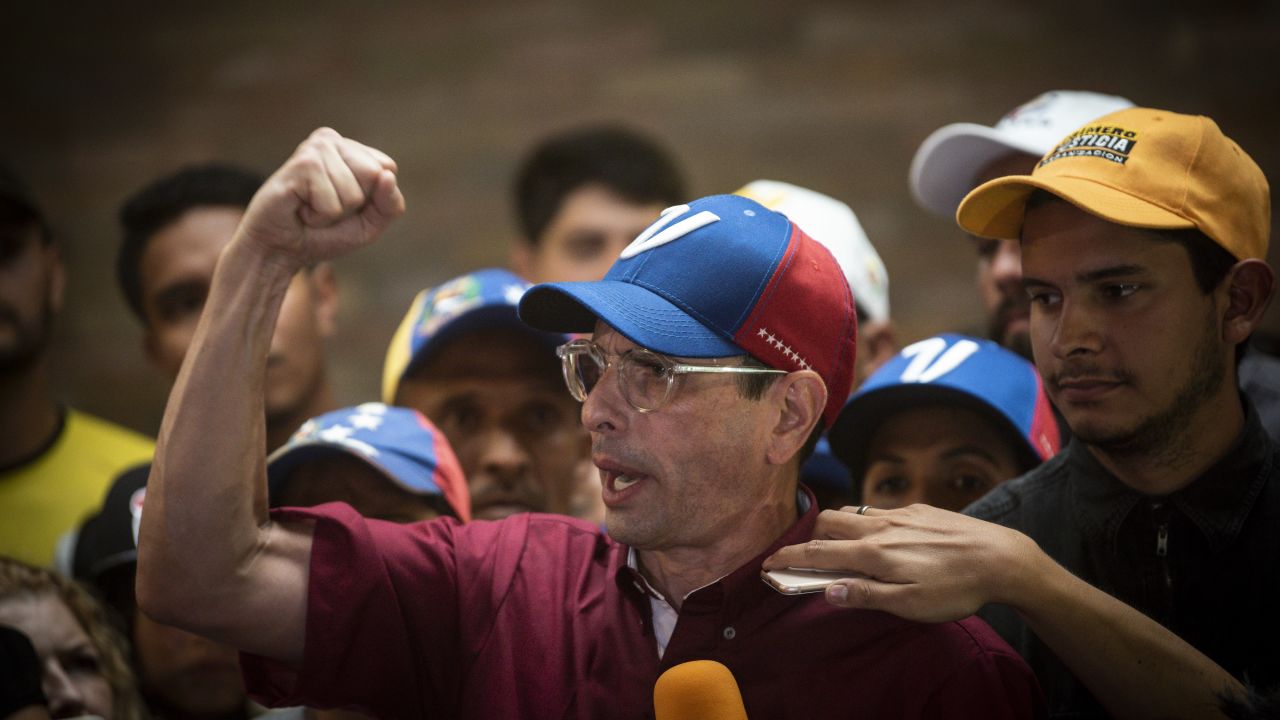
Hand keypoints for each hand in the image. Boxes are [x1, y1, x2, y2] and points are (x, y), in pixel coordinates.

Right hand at [237, 127, 404, 267]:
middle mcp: (331, 140)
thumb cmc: (323, 234)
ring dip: (334, 213)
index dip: (373, 199)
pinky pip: (332, 202)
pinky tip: (300, 208)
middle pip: (374, 175)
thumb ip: (390, 204)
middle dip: (354, 204)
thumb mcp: (369, 224)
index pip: (387, 168)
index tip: (345, 205)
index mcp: (349, 147)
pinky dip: (319, 216)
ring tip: (310, 208)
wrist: (279, 250)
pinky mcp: (302, 164)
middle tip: (325, 206)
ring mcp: (314, 149)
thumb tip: (387, 176)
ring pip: (353, 192)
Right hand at [763, 504, 1041, 622]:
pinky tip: (882, 538)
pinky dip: (865, 521)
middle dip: (809, 536)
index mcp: (873, 553)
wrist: (1001, 557)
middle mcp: (880, 526)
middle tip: (807, 556)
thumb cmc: (955, 589)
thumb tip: (826, 589)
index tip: (767, 564)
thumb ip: (865, 594)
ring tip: (842, 547)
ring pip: (853, 511)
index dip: (787, 558)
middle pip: (828, 520)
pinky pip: (879, 510)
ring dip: (837, 526)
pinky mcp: (919, 509)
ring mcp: (900, 513)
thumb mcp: (909, 605)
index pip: (816, 551)